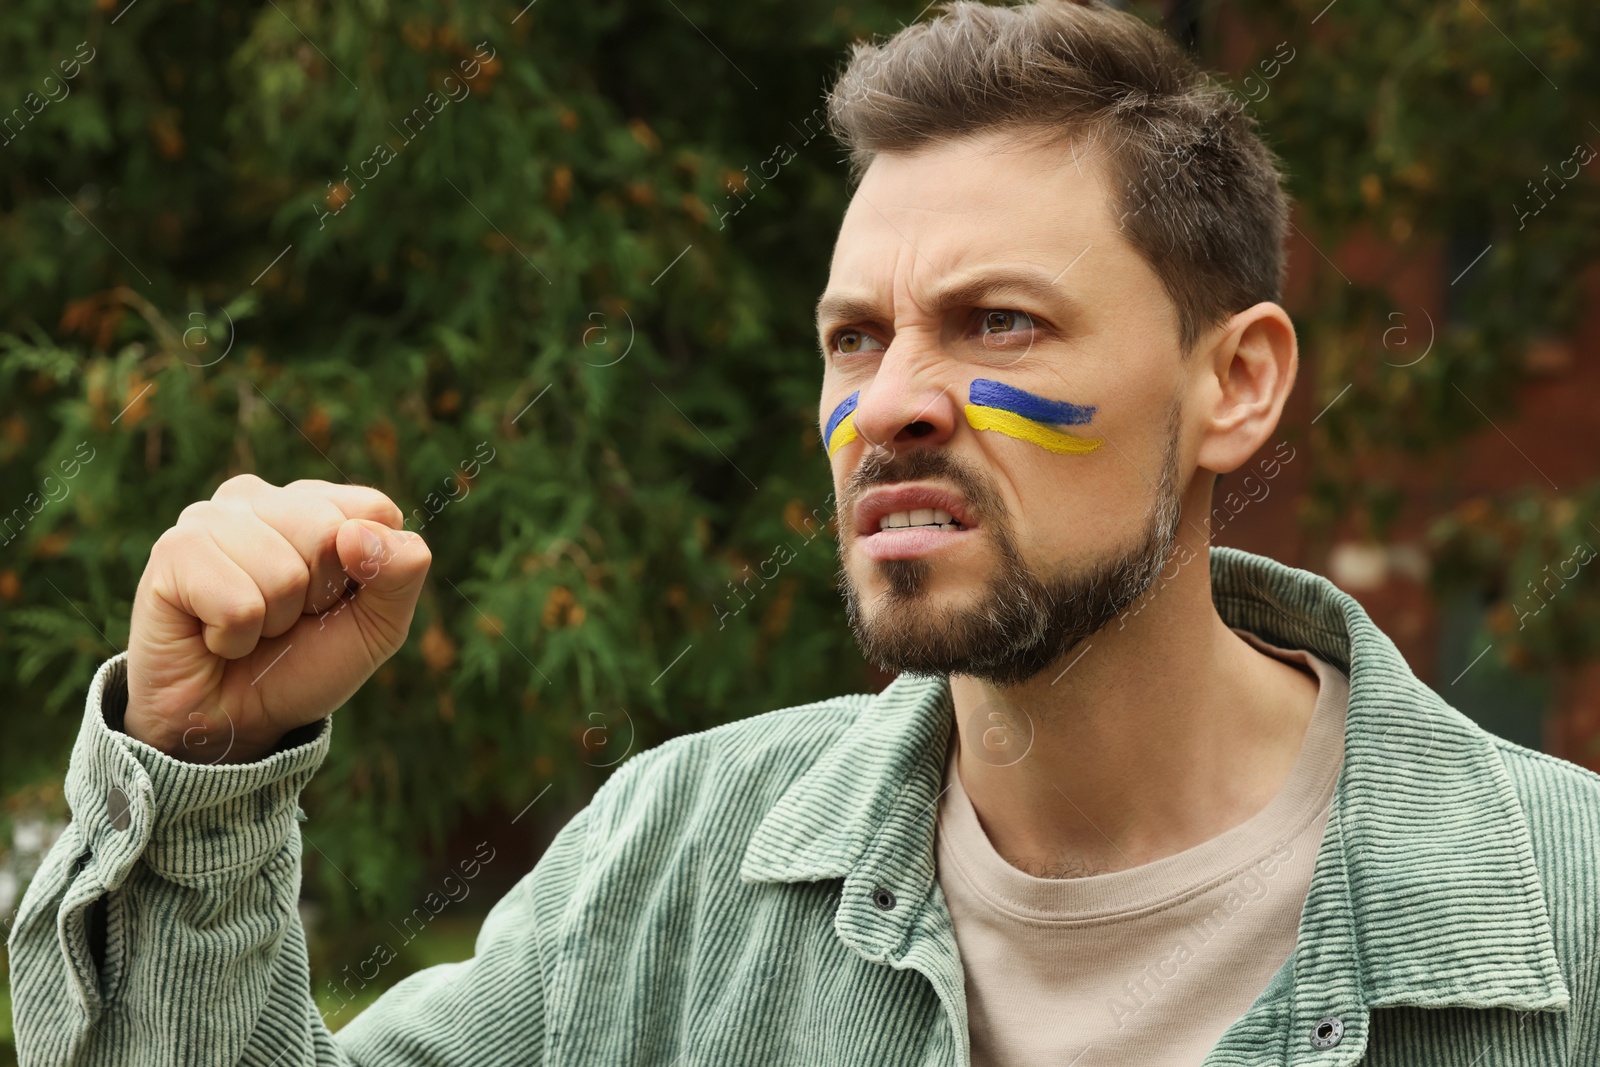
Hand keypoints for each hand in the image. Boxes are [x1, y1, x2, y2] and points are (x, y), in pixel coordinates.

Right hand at [124, 475, 431, 762]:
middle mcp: (260, 498)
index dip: (367, 573)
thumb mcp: (379, 625)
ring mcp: (209, 518)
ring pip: (283, 573)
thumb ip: (400, 573)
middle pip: (328, 531)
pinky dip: (235, 638)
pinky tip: (214, 635)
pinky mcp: (172, 553)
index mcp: (316, 503)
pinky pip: (238, 605)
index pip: (375, 509)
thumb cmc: (304, 663)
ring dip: (273, 621)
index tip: (333, 601)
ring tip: (248, 626)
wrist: (234, 720)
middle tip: (286, 619)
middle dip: (317, 597)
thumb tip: (358, 533)